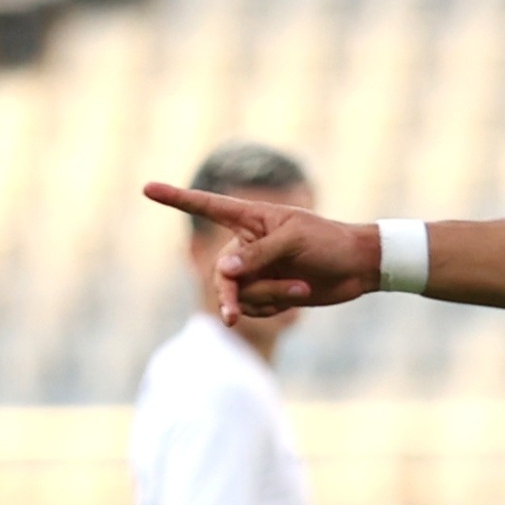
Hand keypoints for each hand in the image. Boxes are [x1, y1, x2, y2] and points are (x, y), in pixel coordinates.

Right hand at [145, 183, 379, 323]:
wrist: (359, 268)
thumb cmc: (330, 243)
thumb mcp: (294, 243)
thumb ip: (257, 256)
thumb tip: (223, 271)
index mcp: (251, 218)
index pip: (207, 206)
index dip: (176, 198)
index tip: (146, 188)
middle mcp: (247, 243)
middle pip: (219, 272)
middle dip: (230, 293)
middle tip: (231, 317)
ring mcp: (256, 268)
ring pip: (237, 292)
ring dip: (266, 296)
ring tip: (299, 287)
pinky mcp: (269, 289)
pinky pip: (254, 304)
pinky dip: (273, 304)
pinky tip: (298, 296)